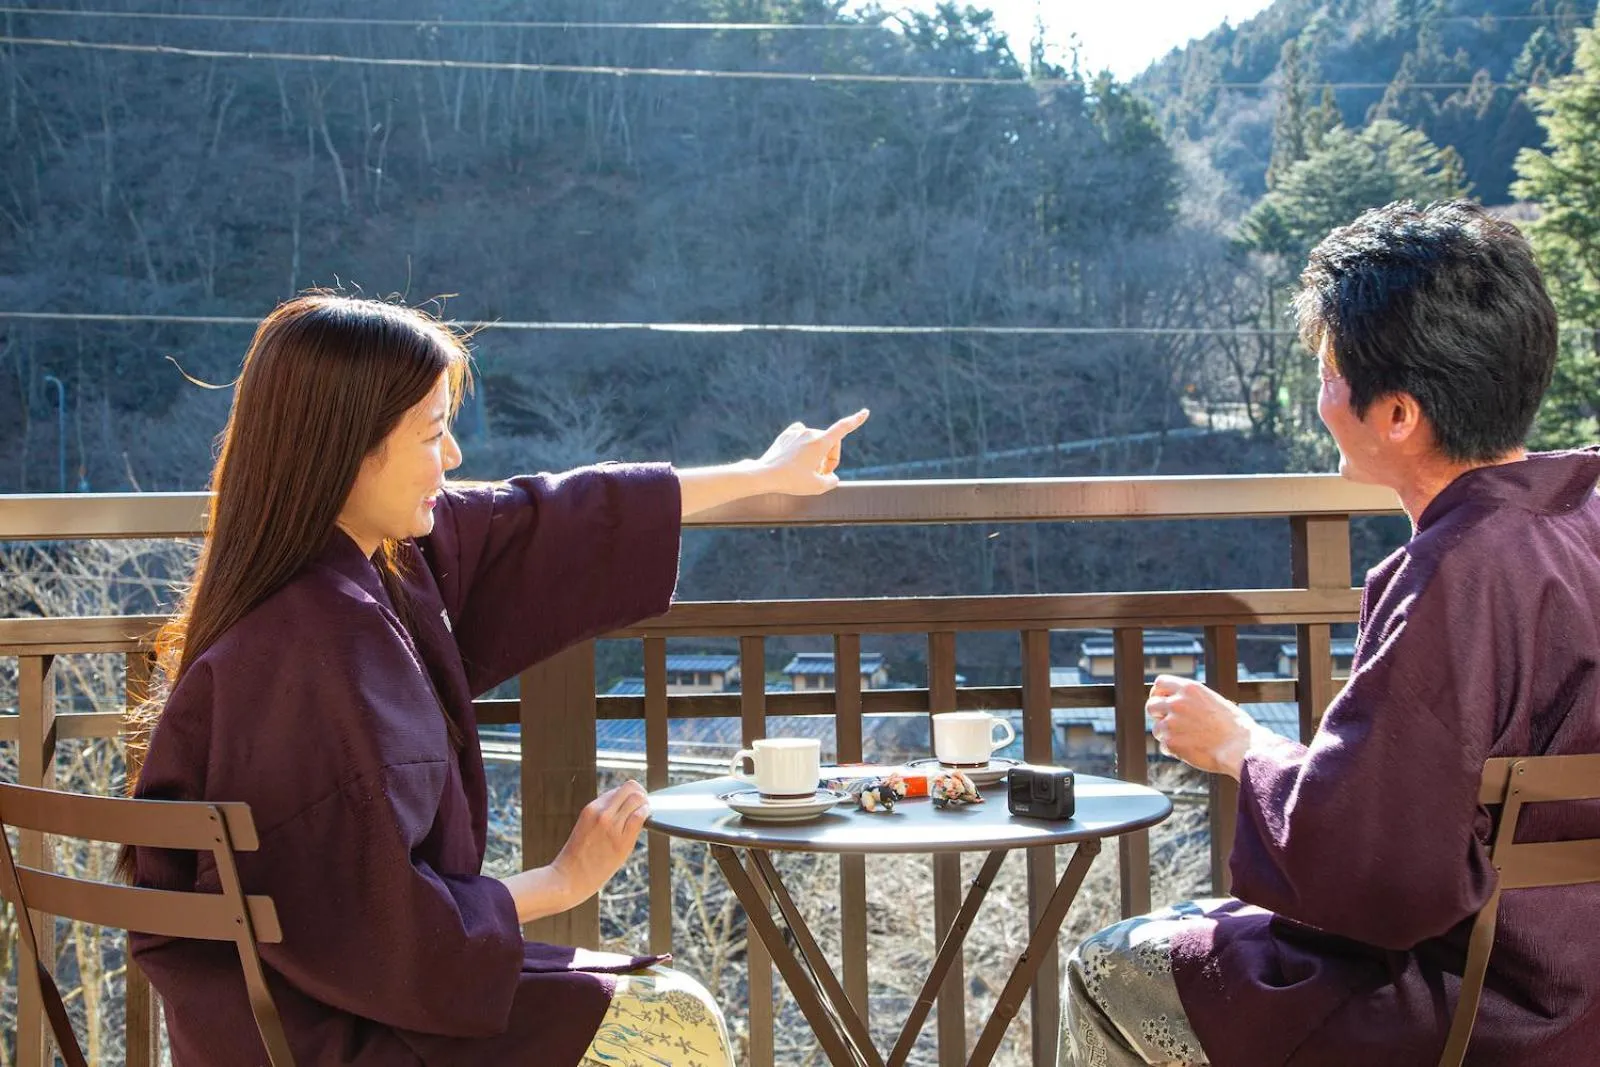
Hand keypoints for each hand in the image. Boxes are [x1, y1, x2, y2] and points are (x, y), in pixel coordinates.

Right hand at [547, 780, 651, 905]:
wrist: (568, 878)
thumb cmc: (578, 857)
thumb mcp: (586, 827)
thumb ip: (603, 816)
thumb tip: (625, 809)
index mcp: (591, 808)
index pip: (618, 790)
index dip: (628, 796)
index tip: (632, 804)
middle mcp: (601, 813)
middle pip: (630, 788)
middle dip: (640, 794)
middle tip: (643, 805)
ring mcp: (612, 826)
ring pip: (638, 799)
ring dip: (645, 804)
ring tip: (645, 813)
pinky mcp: (622, 841)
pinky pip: (640, 817)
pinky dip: (646, 814)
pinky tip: (645, 821)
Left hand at [754, 409, 869, 495]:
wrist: (764, 475)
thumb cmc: (791, 481)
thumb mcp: (817, 487)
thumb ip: (831, 482)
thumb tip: (831, 477)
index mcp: (820, 442)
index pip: (843, 429)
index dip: (856, 420)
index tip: (865, 412)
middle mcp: (810, 432)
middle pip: (830, 445)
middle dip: (829, 459)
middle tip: (821, 476)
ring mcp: (797, 432)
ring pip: (816, 443)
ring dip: (817, 455)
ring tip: (807, 471)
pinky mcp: (786, 435)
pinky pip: (803, 436)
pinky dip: (805, 447)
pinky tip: (799, 454)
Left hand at [1146, 675, 1276, 778]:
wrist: (1242, 748)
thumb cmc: (1235, 727)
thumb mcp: (1215, 702)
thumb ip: (1194, 700)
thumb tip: (1181, 703)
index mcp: (1190, 689)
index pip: (1161, 682)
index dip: (1159, 693)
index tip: (1162, 702)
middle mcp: (1177, 702)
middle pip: (1151, 705)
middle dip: (1158, 715)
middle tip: (1168, 723)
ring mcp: (1172, 722)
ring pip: (1157, 729)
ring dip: (1167, 735)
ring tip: (1187, 740)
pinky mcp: (1171, 742)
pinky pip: (1164, 746)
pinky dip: (1173, 750)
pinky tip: (1190, 751)